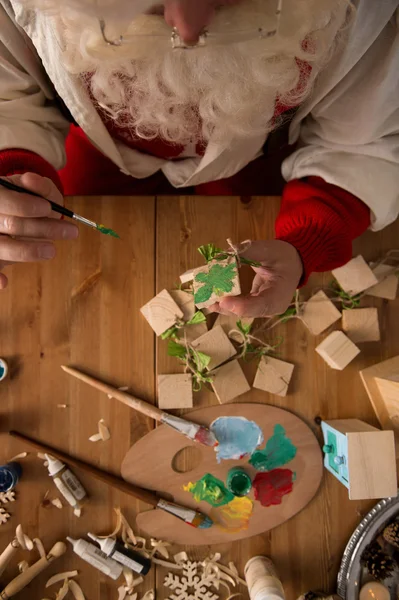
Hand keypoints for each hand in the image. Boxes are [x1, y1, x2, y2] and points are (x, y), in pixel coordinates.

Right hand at [0, 172, 77, 288]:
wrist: (16, 213)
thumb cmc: (27, 200)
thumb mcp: (34, 188)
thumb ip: (37, 185)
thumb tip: (31, 180)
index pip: (3, 201)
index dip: (25, 206)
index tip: (47, 209)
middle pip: (10, 226)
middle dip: (42, 229)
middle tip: (71, 231)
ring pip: (2, 247)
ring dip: (28, 251)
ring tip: (52, 250)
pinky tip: (4, 283)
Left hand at [209, 240, 302, 317]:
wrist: (293, 263)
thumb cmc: (283, 257)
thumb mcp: (268, 250)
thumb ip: (247, 252)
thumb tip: (223, 254)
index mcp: (280, 295)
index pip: (261, 305)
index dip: (241, 306)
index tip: (223, 301)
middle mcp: (271, 307)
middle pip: (247, 312)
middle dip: (226, 307)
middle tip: (208, 300)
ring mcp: (262, 309)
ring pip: (240, 311)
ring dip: (222, 305)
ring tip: (205, 298)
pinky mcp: (254, 305)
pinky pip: (239, 306)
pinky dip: (226, 301)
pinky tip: (212, 296)